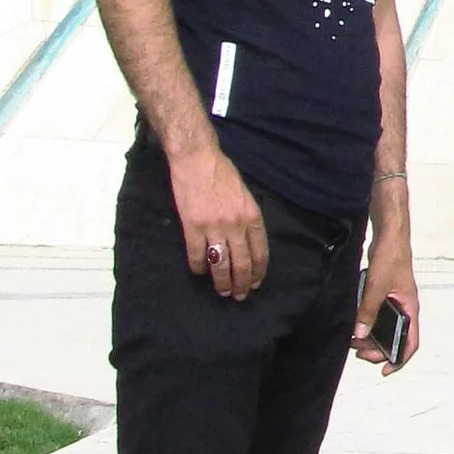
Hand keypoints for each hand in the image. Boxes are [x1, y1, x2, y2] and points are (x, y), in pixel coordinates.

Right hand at [169, 145, 267, 297]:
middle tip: (240, 295)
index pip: (260, 252)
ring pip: (221, 264)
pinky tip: (200, 272)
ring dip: (222, 282)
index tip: (256, 283)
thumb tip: (248, 242)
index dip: (259, 271)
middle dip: (242, 283)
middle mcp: (236, 224)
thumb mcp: (245, 195)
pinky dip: (199, 267)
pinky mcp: (192, 227)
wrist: (197, 158)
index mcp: (252, 215)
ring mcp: (214, 226)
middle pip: (242, 263)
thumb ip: (248, 218)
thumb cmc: (222, 173)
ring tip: (223, 291)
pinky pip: (197, 255)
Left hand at [354, 261, 419, 370]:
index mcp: (410, 308)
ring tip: (354, 340)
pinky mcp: (384, 294)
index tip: (385, 369)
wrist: (389, 235)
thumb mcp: (377, 286)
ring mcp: (394, 301)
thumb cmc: (391, 257)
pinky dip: (367, 323)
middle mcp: (404, 308)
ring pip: (385, 328)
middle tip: (358, 352)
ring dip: (371, 337)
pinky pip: (377, 316)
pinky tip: (355, 324)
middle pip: (395, 338)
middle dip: (378, 349)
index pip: (411, 342)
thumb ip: (368, 311)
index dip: (400, 359)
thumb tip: (361, 334)